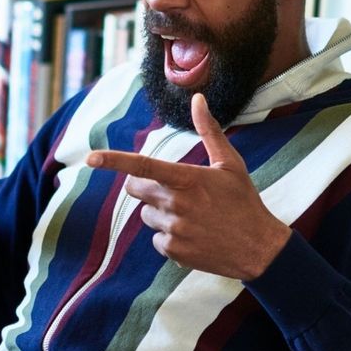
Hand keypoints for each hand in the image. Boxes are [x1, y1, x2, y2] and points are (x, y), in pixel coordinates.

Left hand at [86, 93, 290, 280]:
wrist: (259, 249)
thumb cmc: (244, 200)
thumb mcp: (230, 163)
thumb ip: (209, 130)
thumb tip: (198, 99)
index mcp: (187, 179)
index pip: (142, 166)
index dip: (114, 161)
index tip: (90, 158)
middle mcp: (177, 204)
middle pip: (137, 190)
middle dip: (146, 186)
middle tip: (172, 189)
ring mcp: (174, 229)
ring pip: (147, 215)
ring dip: (161, 213)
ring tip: (192, 216)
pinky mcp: (173, 251)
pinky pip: (157, 239)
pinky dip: (170, 237)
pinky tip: (194, 235)